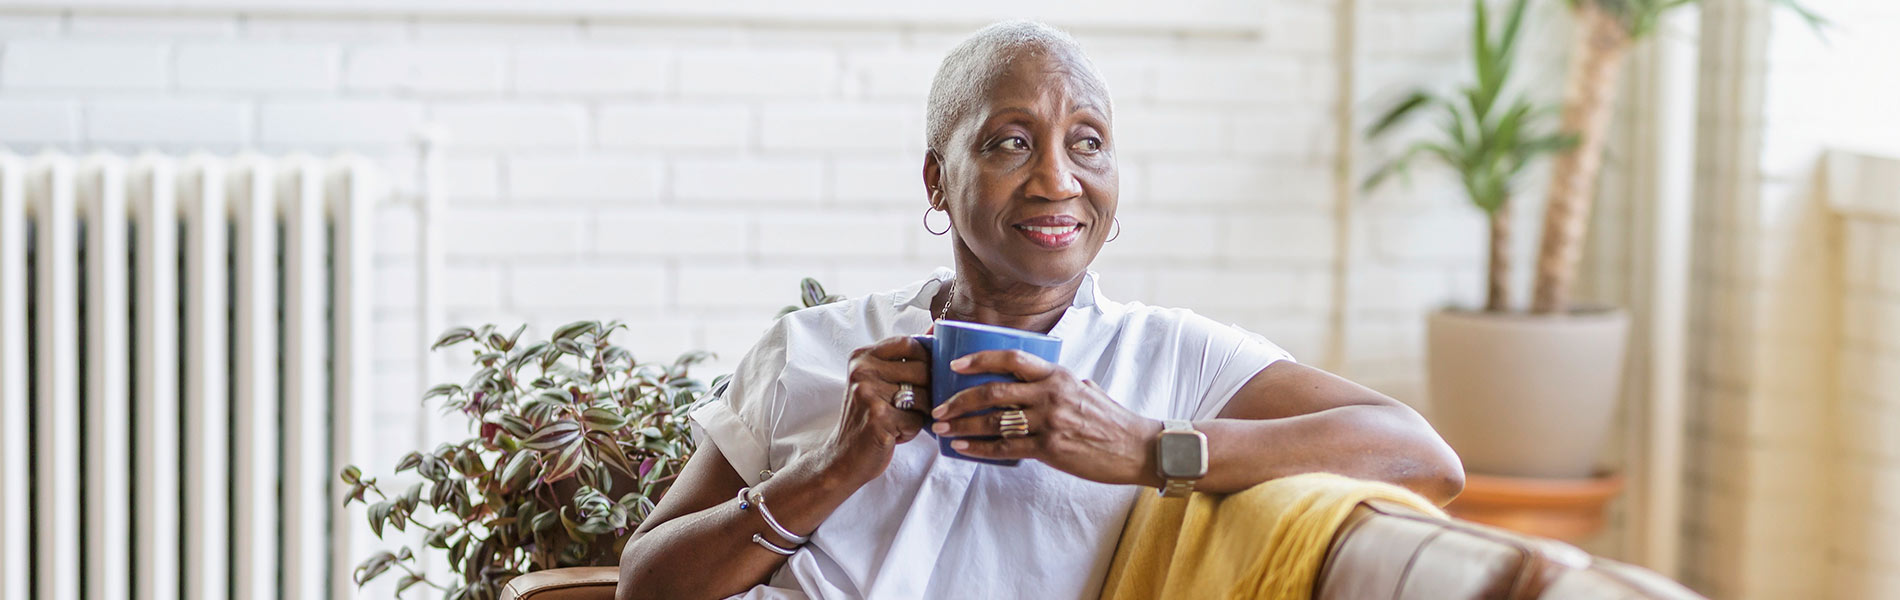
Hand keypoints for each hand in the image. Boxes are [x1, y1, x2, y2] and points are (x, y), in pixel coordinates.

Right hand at [807, 336, 931, 487]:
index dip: (926, 359)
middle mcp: (862, 370)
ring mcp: (868, 392)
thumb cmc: (869, 417)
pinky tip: (894, 434)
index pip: (909, 343)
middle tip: (912, 407)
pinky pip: (916, 420)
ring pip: (923, 396)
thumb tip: (939, 327)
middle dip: (926, 392)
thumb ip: (904, 358)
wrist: (844, 457)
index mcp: (862, 356)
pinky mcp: (877, 416)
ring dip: (919, 413)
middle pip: (922, 369)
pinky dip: (911, 431)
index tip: (923, 376)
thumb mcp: (879, 381)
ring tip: (900, 420)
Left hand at [929, 350, 1162, 485]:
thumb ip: (1058, 383)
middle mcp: (1050, 394)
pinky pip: (1007, 448)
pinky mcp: (1051, 449)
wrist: (1138, 448)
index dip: (980, 359)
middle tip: (939, 408)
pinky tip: (964, 450)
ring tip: (943, 430)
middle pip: (993, 391)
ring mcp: (1050, 422)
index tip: (956, 364)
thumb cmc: (1112, 419)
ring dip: (963, 426)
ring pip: (995, 421)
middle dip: (959, 399)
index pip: (1011, 358)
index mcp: (1057, 375)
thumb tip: (1037, 381)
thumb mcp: (1085, 388)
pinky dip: (981, 449)